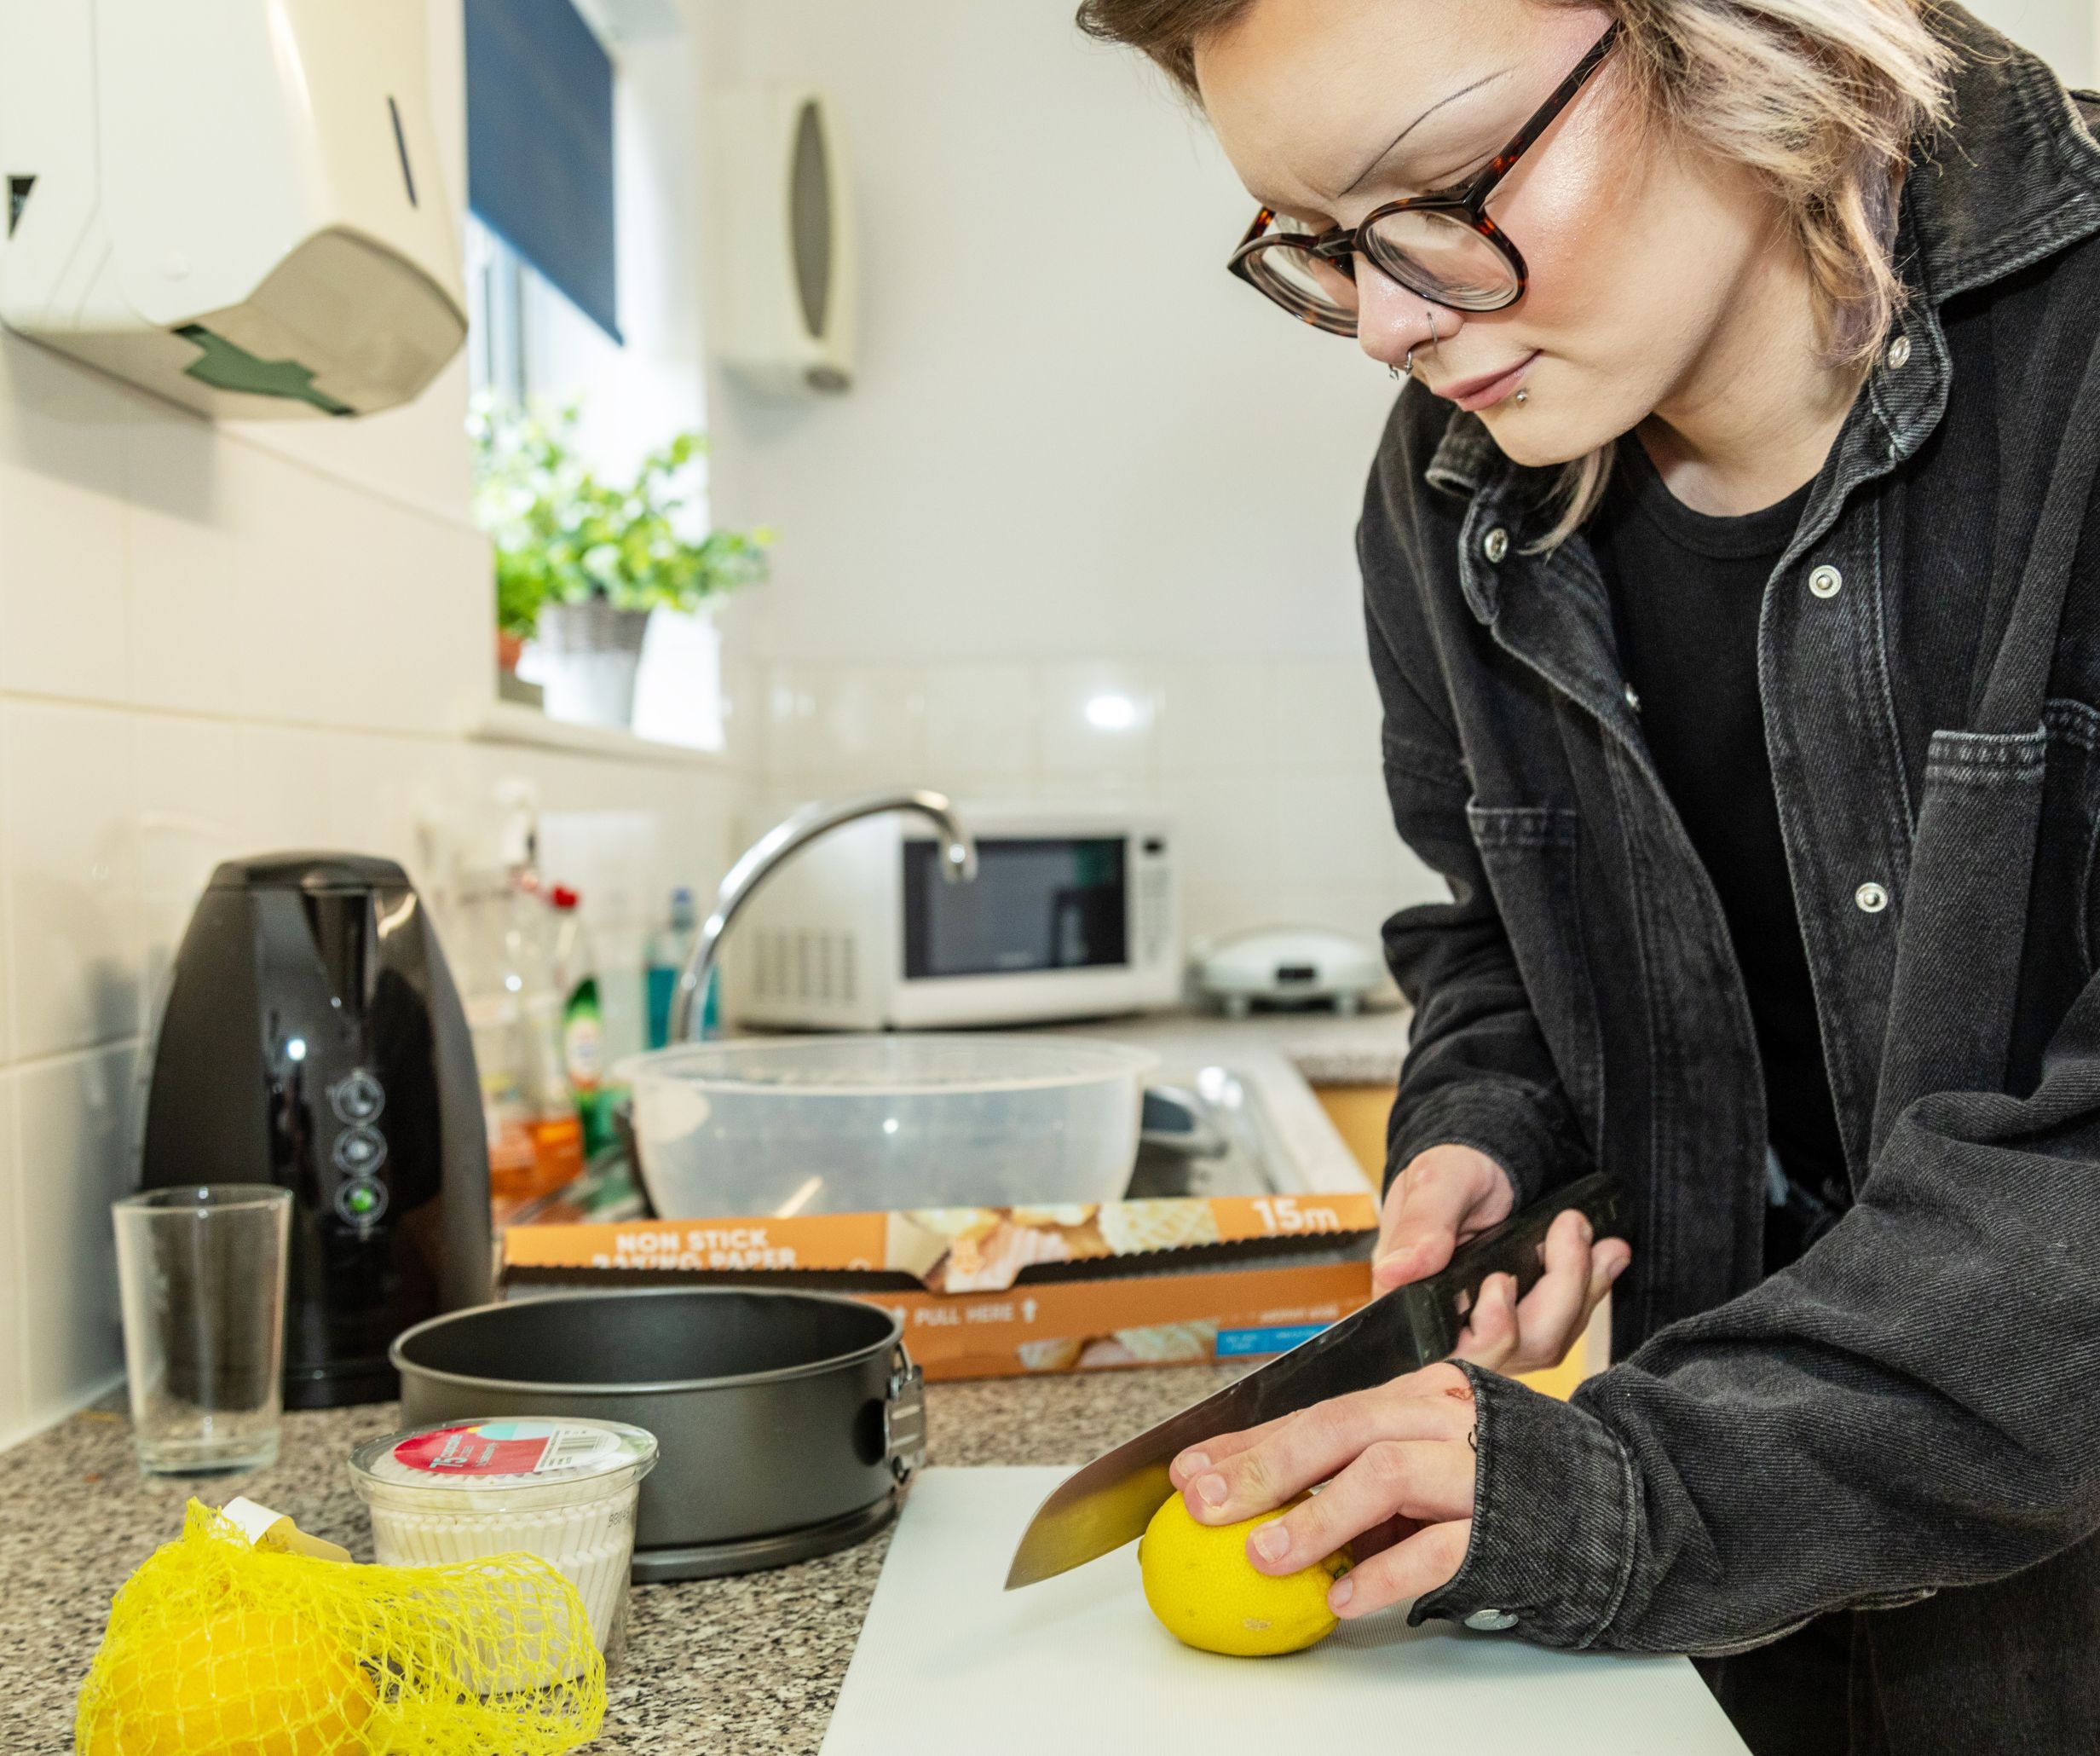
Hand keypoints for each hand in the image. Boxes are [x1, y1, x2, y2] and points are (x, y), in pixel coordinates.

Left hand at [1168, 1363, 1480, 1617]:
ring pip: (1383, 1473)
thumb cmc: (1509, 1484)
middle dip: (1263, 1464)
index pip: (1320, 1410)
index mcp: (1422, 1393)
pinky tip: (1342, 1598)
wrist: (1619, 1506)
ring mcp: (1479, 1467)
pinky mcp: (1506, 1525)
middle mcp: (1447, 1416)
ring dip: (1315, 1515)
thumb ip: (1363, 1471)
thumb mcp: (1430, 1460)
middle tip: (1205, 1503)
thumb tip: (1265, 1504)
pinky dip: (1383, 1575)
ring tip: (1264, 1554)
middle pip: (1340, 1426)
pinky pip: (1436, 1548)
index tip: (1191, 1468)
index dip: (1249, 1439)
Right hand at [1374, 1143, 1630, 1373]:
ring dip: (1579, 1291)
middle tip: (1571, 1231)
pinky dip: (1589, 1291)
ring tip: (1601, 1243)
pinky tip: (1604, 1256)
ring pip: (1541, 1344)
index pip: (1444, 1346)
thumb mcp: (1435, 1182)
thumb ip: (1422, 1225)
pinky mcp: (1525, 1326)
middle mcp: (1449, 1328)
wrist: (1484, 1166)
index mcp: (1410, 1298)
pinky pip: (1562, 1329)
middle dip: (1552, 1294)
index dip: (1484, 1330)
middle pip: (1506, 1350)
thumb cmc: (1453, 1172)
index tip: (1504, 1280)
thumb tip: (1396, 1272)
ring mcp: (1490, 1333)